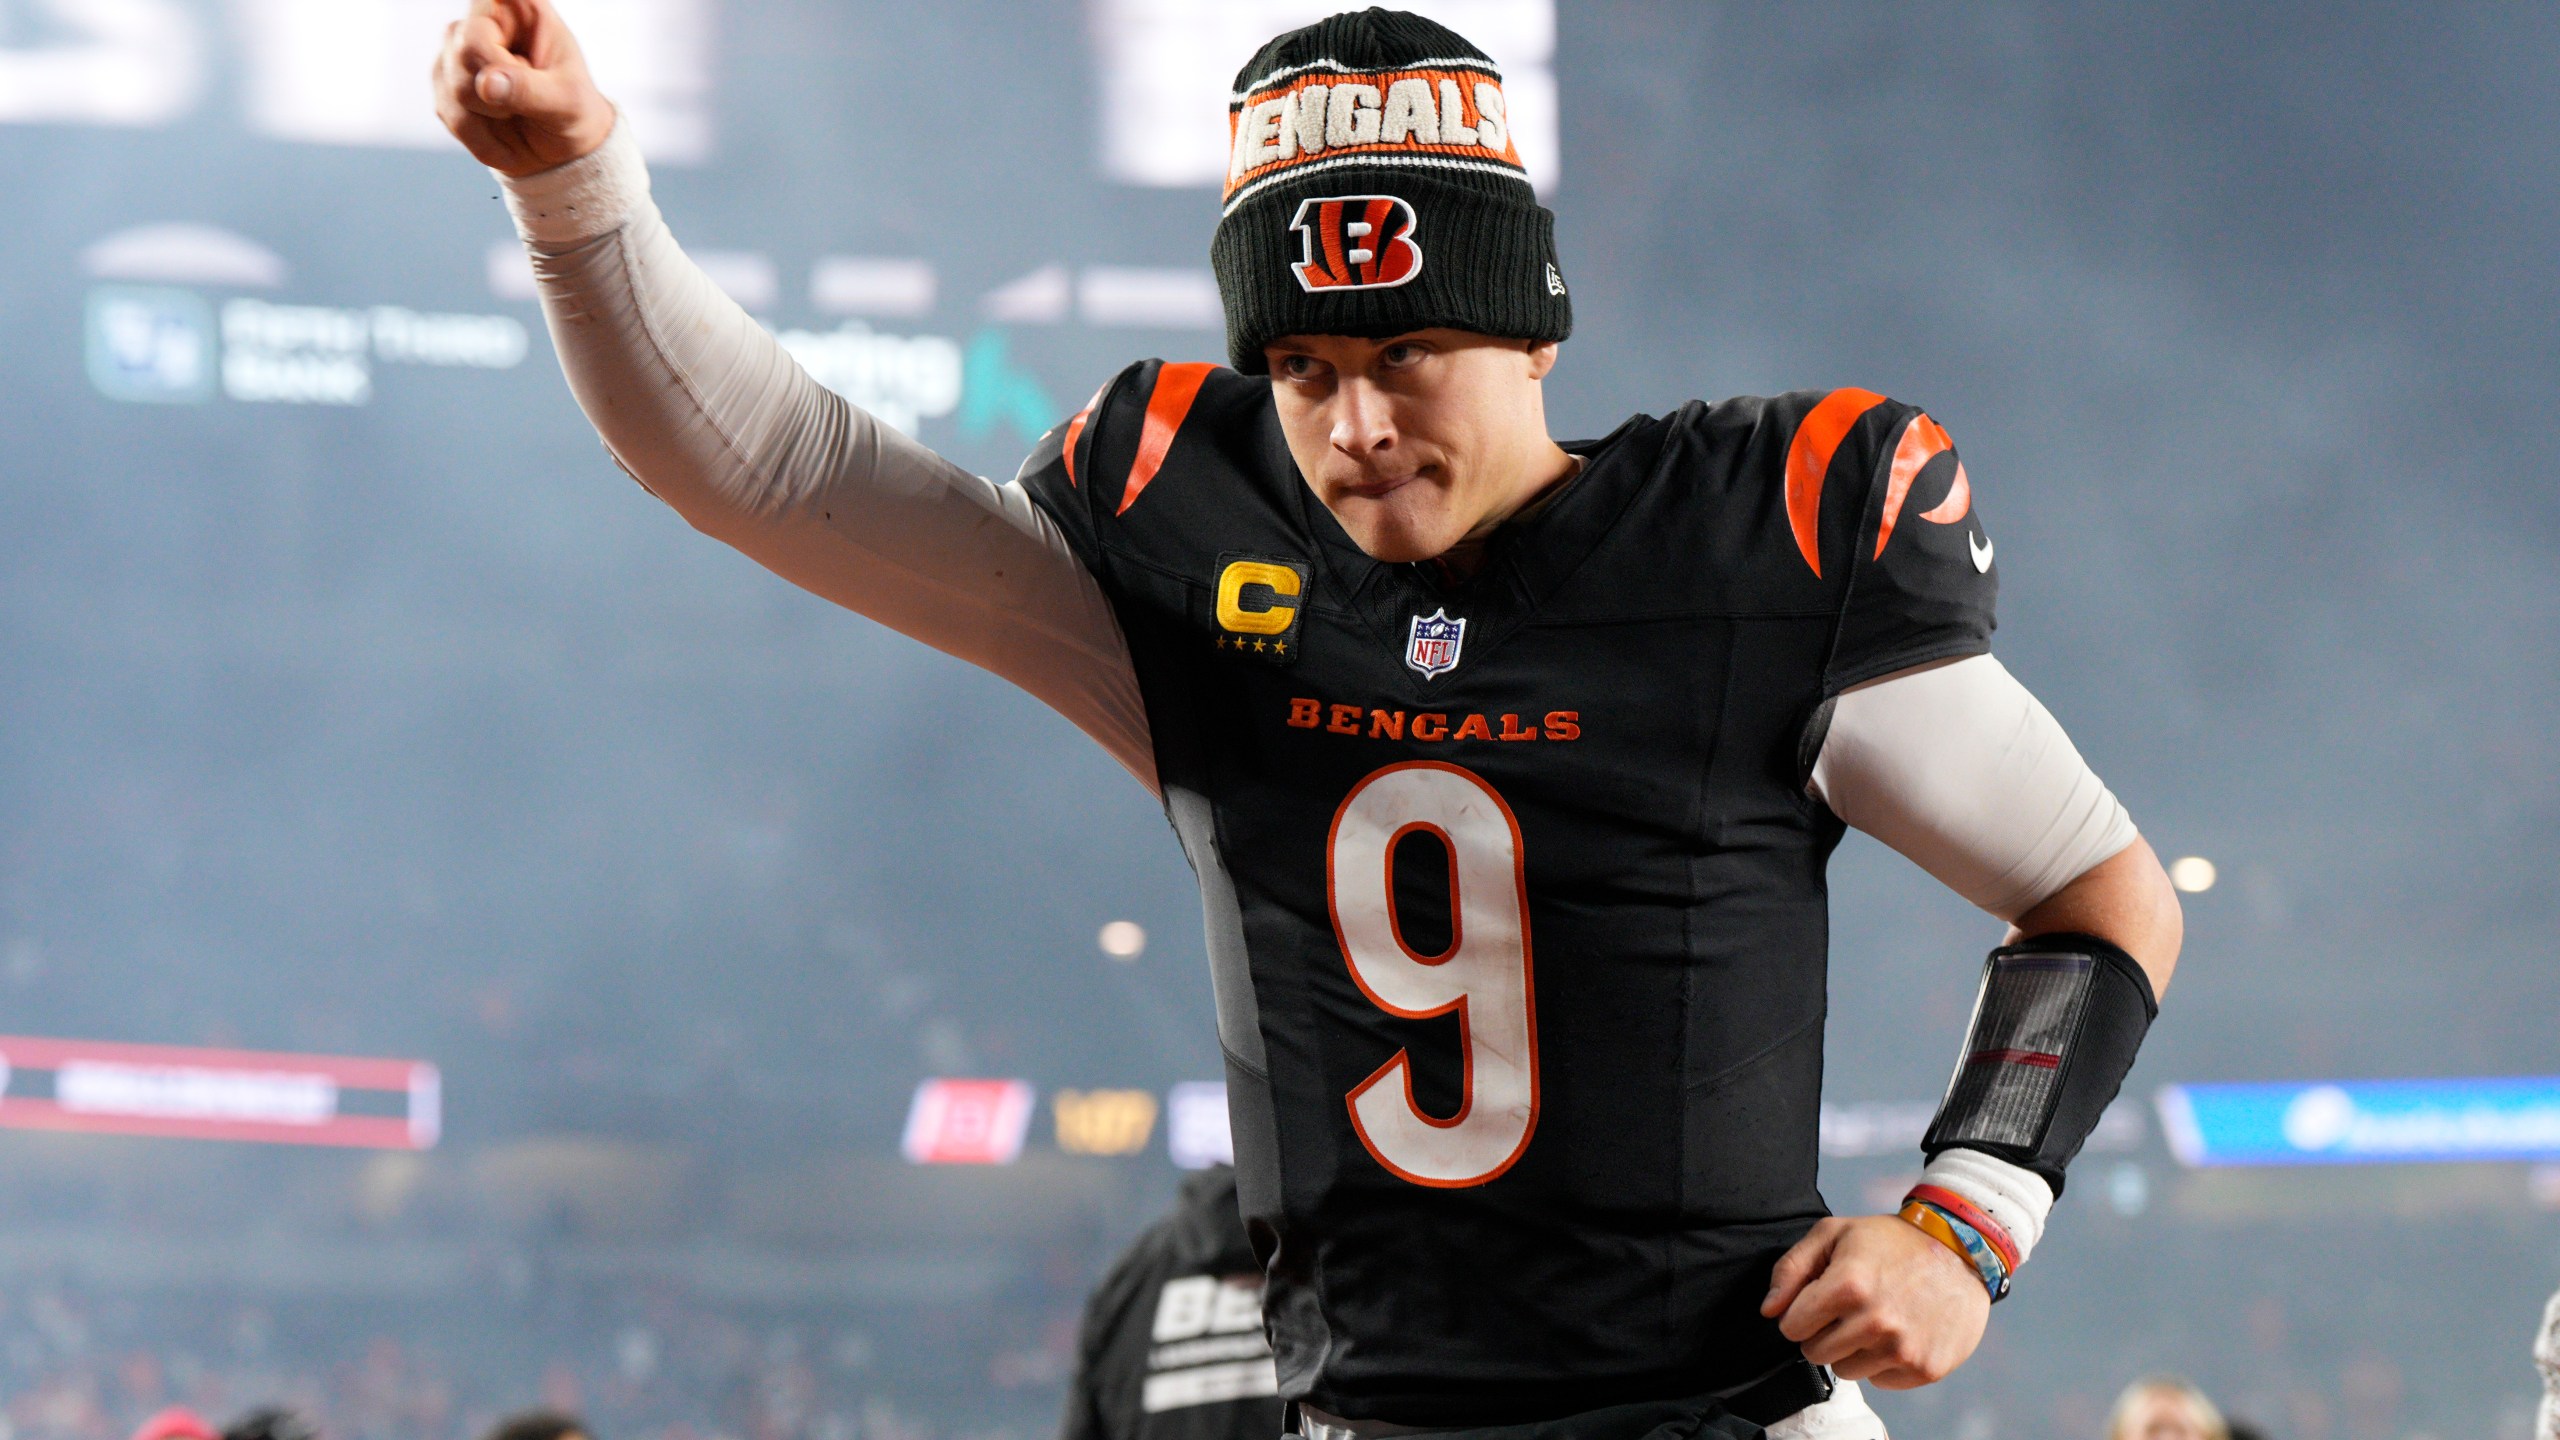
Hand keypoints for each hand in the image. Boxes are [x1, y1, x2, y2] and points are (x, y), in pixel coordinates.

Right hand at [432, 0, 614, 176]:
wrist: (560, 147)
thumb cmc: (572, 111)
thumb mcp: (566, 101)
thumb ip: (529, 90)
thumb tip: (486, 84)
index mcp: (521, 11)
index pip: (489, 1)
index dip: (489, 35)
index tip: (497, 5)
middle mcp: (483, 22)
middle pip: (465, 49)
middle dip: (499, 92)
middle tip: (531, 103)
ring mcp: (457, 50)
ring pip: (453, 87)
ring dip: (491, 118)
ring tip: (519, 114)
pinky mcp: (443, 82)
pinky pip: (449, 114)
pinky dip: (481, 137)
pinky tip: (503, 133)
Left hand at [1759, 1214, 1990, 1388]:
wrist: (1962, 1251)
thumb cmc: (1890, 1240)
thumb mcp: (1834, 1233)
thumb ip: (1791, 1269)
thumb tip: (1769, 1310)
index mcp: (1847, 1286)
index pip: (1791, 1328)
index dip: (1800, 1313)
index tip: (1819, 1301)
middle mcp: (1875, 1322)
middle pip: (1815, 1354)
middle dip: (1823, 1333)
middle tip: (1849, 1309)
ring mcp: (1902, 1348)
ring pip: (1846, 1371)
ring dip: (1853, 1349)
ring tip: (1877, 1318)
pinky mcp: (1925, 1368)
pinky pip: (1881, 1381)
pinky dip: (1884, 1361)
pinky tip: (1900, 1331)